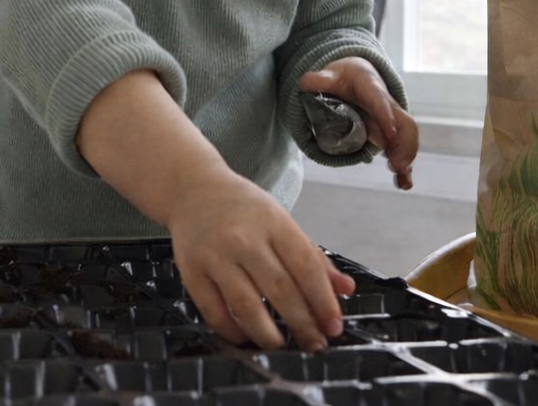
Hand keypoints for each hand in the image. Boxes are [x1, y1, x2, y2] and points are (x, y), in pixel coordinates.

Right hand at [166, 171, 355, 351]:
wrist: (193, 190)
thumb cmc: (244, 210)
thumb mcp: (281, 221)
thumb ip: (314, 257)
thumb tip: (346, 289)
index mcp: (273, 222)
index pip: (306, 266)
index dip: (323, 301)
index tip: (334, 327)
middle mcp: (244, 238)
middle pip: (279, 289)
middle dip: (302, 324)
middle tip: (315, 345)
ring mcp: (215, 255)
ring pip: (246, 305)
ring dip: (268, 335)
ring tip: (282, 347)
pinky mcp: (191, 271)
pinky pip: (214, 311)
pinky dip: (232, 331)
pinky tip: (246, 337)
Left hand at [298, 58, 418, 189]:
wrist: (358, 76)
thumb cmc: (345, 77)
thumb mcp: (332, 75)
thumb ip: (319, 80)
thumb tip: (304, 83)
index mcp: (372, 88)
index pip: (380, 101)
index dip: (385, 117)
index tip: (389, 134)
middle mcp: (388, 105)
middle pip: (403, 123)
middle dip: (403, 144)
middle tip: (397, 165)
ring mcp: (391, 121)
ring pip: (406, 138)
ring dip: (406, 157)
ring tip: (401, 177)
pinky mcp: (390, 136)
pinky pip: (401, 150)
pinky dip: (404, 168)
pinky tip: (403, 184)